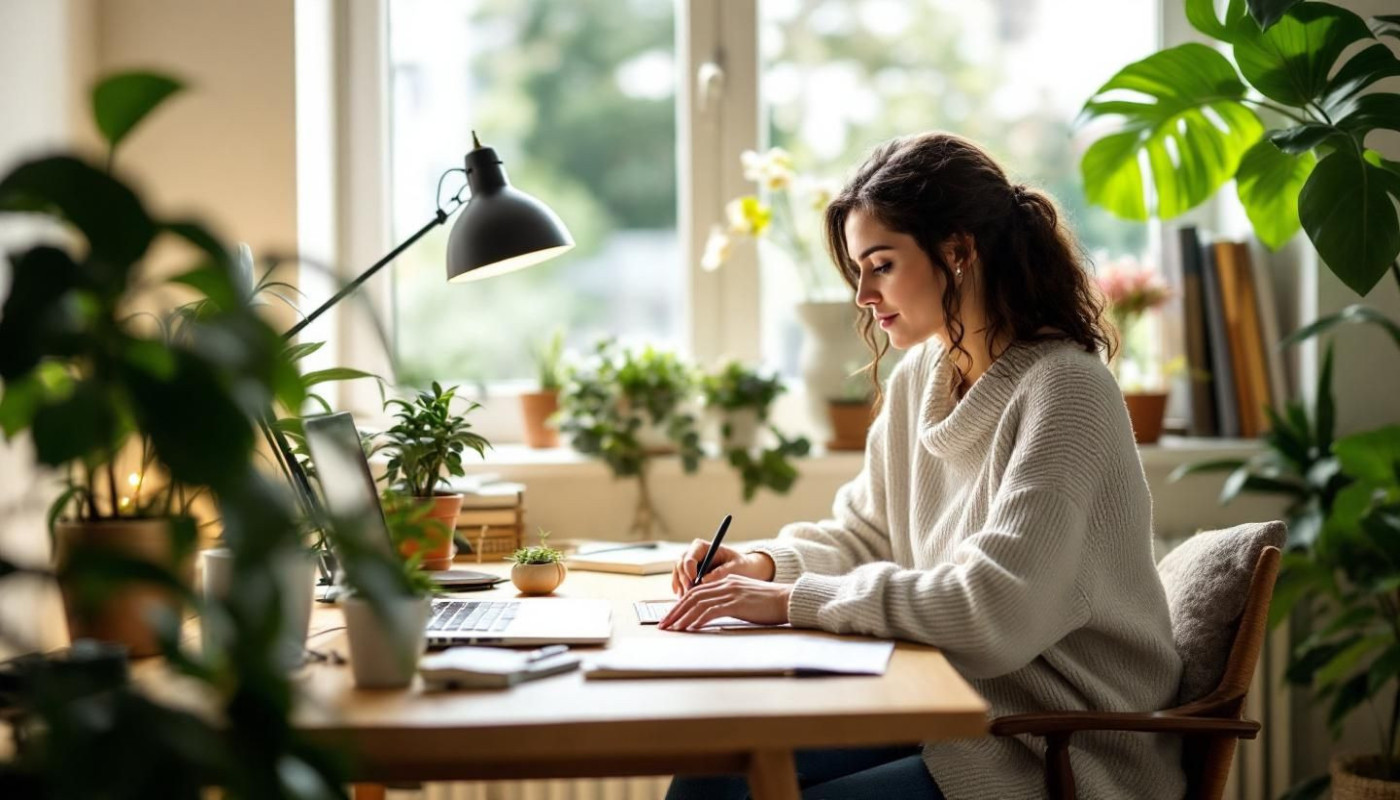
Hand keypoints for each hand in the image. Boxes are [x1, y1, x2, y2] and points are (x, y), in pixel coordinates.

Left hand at [658, 575, 792, 630]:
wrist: (788, 600)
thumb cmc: (769, 604)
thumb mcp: (745, 600)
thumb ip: (728, 603)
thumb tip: (711, 617)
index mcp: (725, 582)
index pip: (696, 592)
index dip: (680, 604)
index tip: (671, 617)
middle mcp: (725, 584)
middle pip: (692, 596)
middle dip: (675, 611)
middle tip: (664, 625)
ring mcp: (730, 592)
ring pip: (698, 603)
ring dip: (682, 617)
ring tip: (673, 629)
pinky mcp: (736, 603)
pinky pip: (711, 611)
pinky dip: (698, 620)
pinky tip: (691, 629)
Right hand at [670, 541, 775, 595]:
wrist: (745, 570)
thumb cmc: (742, 565)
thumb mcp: (736, 566)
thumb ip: (721, 572)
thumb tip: (704, 580)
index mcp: (702, 547)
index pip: (689, 557)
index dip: (689, 571)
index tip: (695, 582)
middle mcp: (692, 554)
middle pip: (680, 567)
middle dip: (684, 582)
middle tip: (690, 595)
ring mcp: (689, 566)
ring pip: (678, 576)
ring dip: (681, 588)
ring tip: (687, 601)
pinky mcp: (688, 576)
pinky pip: (679, 583)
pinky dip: (681, 592)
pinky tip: (685, 601)